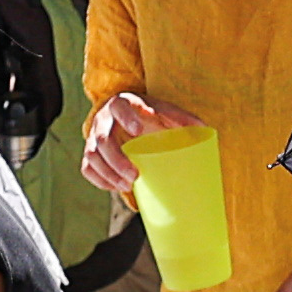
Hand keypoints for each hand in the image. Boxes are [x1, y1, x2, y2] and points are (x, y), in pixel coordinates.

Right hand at [80, 87, 197, 196]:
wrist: (126, 116)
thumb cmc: (148, 115)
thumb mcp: (164, 111)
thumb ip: (181, 118)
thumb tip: (204, 128)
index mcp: (122, 104)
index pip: (119, 107)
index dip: (126, 117)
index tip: (138, 132)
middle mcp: (104, 119)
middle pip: (101, 138)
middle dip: (116, 159)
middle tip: (135, 175)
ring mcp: (93, 137)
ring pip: (92, 156)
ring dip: (108, 173)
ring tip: (128, 185)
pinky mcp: (91, 153)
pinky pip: (87, 168)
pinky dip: (99, 179)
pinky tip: (115, 187)